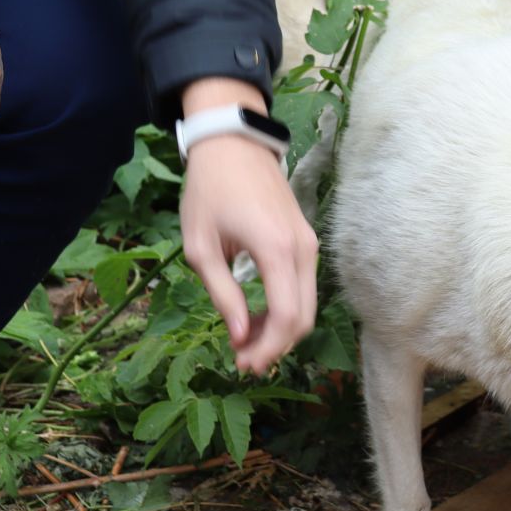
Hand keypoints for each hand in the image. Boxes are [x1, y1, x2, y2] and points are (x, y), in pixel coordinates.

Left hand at [177, 78, 318, 373]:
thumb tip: (241, 336)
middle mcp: (303, 249)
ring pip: (308, 304)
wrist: (234, 145)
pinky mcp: (307, 241)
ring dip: (281, 330)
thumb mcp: (201, 246)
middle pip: (305, 316)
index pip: (288, 315)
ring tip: (246, 341)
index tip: (242, 364)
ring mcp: (310, 244)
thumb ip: (223, 294)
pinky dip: (286, 309)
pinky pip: (303, 286)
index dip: (269, 348)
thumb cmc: (209, 191)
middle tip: (242, 360)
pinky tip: (259, 316)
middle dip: (276, 346)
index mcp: (276, 249)